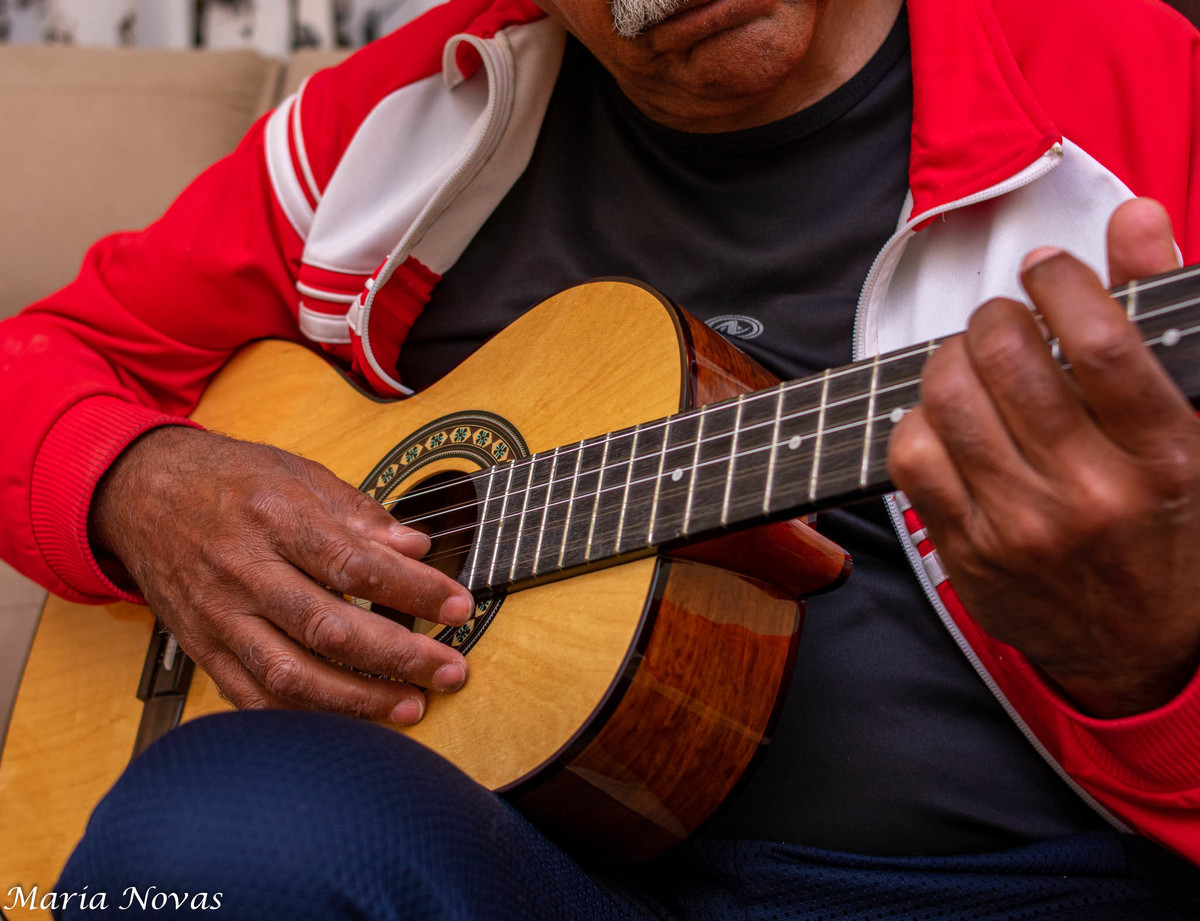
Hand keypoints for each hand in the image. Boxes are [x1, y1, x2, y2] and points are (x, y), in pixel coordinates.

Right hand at [90, 426, 474, 723]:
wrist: (140, 493)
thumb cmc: (228, 479)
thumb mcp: (298, 473)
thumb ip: (360, 513)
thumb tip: (416, 547)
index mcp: (275, 517)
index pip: (354, 564)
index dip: (413, 591)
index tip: (458, 606)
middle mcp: (244, 571)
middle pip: (329, 628)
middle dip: (399, 657)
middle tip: (450, 670)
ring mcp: (219, 616)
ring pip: (291, 675)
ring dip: (358, 701)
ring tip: (412, 707)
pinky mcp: (203, 648)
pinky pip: (253, 697)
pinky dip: (303, 717)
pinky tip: (348, 723)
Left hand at [888, 198, 1199, 717]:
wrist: (1140, 648)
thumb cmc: (1170, 525)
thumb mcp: (1196, 425)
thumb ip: (1162, 315)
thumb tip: (1135, 218)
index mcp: (1166, 455)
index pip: (1101, 341)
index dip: (1062, 284)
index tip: (1047, 271)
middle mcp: (1093, 493)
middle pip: (1008, 361)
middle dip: (993, 317)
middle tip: (1001, 320)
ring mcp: (1023, 527)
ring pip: (949, 402)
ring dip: (948, 360)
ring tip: (969, 361)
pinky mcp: (968, 550)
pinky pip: (912, 457)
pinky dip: (918, 419)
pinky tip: (945, 419)